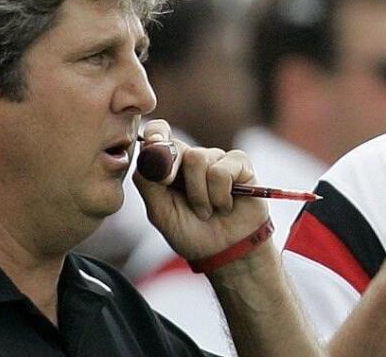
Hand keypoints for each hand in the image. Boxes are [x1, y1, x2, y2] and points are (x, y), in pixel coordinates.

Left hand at [133, 119, 269, 261]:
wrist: (225, 252)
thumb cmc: (191, 232)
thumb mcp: (160, 213)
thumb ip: (149, 183)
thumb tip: (146, 155)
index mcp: (169, 166)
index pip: (159, 133)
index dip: (155, 134)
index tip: (153, 143)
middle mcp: (193, 158)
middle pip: (176, 146)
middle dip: (172, 173)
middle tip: (181, 198)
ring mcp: (217, 159)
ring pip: (198, 158)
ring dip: (199, 195)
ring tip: (207, 211)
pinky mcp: (239, 164)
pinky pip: (222, 170)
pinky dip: (220, 195)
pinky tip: (226, 205)